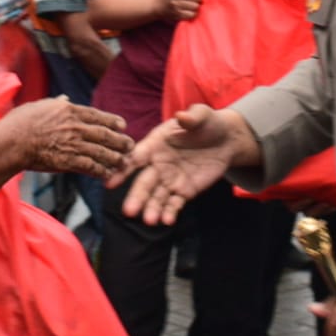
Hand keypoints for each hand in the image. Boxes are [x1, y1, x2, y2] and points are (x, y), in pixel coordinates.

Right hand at [0, 98, 132, 177]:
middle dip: (119, 140)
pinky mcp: (67, 161)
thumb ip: (55, 103)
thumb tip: (64, 98)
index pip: (97, 115)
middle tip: (130, 145)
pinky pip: (89, 166)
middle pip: (104, 134)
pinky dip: (100, 171)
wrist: (10, 142)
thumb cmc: (19, 123)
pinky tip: (107, 175)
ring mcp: (72, 143)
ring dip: (114, 158)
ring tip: (124, 162)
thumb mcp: (39, 105)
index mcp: (69, 110)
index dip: (112, 121)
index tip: (123, 125)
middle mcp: (74, 126)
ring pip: (101, 151)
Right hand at [110, 104, 247, 223]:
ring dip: (152, 209)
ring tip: (150, 221)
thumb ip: (191, 117)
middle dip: (136, 196)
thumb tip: (182, 116)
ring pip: (157, 197)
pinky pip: (175, 204)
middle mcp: (158, 164)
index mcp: (155, 144)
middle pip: (144, 182)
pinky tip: (167, 221)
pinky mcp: (184, 191)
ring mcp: (170, 179)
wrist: (226, 140)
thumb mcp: (202, 115)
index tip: (110, 182)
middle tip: (129, 211)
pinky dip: (170, 212)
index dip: (123, 169)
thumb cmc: (208, 123)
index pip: (136, 157)